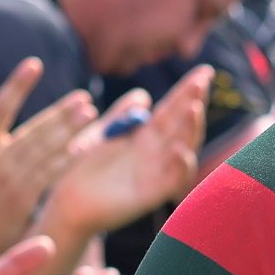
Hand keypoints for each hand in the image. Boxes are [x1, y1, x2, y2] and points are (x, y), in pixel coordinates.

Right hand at [0, 59, 94, 258]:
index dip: (17, 85)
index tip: (34, 64)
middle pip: (34, 130)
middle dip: (60, 112)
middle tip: (82, 96)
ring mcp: (12, 182)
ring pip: (47, 149)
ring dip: (70, 130)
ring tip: (89, 113)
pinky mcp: (25, 200)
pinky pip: (51, 174)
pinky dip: (67, 158)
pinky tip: (84, 144)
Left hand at [48, 69, 210, 235]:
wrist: (70, 202)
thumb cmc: (86, 169)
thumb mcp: (103, 135)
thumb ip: (122, 115)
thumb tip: (144, 97)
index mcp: (148, 136)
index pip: (174, 109)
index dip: (188, 91)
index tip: (204, 71)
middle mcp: (158, 153)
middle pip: (183, 124)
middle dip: (194, 101)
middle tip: (203, 81)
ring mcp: (158, 173)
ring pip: (184, 148)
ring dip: (191, 128)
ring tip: (194, 108)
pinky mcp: (152, 195)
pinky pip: (172, 181)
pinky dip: (179, 166)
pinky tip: (179, 149)